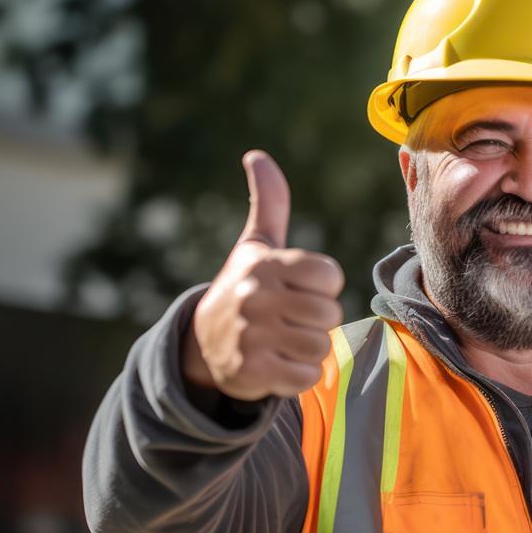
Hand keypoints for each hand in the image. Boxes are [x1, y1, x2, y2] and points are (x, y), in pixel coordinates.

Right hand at [185, 151, 345, 399]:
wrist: (201, 343)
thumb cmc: (243, 287)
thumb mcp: (256, 246)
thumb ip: (269, 202)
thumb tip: (257, 155)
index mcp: (265, 265)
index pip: (330, 276)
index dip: (324, 286)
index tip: (302, 288)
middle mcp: (255, 298)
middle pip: (329, 314)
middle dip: (318, 320)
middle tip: (291, 319)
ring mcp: (251, 337)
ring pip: (319, 347)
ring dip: (309, 349)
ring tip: (284, 340)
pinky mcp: (250, 372)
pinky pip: (305, 377)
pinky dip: (298, 375)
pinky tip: (277, 363)